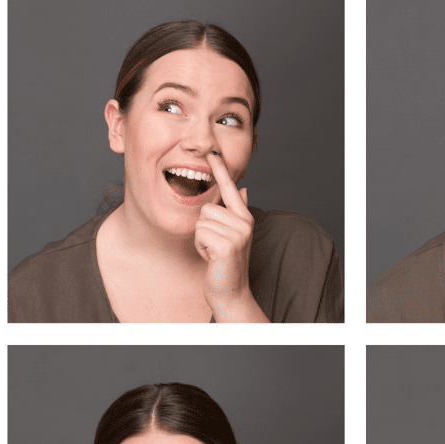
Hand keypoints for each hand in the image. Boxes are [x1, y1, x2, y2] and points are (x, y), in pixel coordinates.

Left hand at [194, 151, 265, 322]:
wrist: (230, 291)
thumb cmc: (225, 263)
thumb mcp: (232, 235)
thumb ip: (236, 211)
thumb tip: (243, 189)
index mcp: (243, 216)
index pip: (230, 187)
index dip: (220, 169)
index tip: (212, 152)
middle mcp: (244, 222)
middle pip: (206, 208)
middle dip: (203, 229)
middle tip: (214, 246)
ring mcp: (238, 233)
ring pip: (201, 222)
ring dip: (201, 239)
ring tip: (213, 252)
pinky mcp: (227, 245)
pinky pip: (200, 233)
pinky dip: (200, 247)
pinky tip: (211, 257)